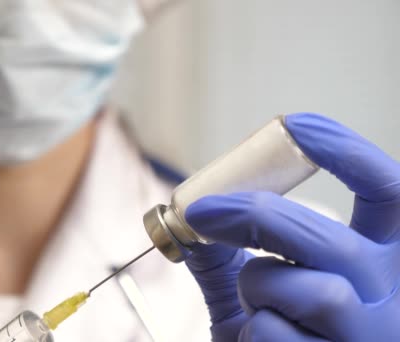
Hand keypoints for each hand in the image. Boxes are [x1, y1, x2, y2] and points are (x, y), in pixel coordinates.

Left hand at [185, 113, 399, 340]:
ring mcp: (372, 336)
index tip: (293, 124)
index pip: (390, 191)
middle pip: (326, 236)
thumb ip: (226, 257)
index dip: (346, 153)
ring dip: (258, 290)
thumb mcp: (256, 294)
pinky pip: (279, 334)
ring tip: (254, 308)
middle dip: (252, 215)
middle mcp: (392, 296)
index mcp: (382, 262)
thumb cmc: (281, 340)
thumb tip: (185, 218)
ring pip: (308, 289)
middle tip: (200, 211)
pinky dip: (254, 334)